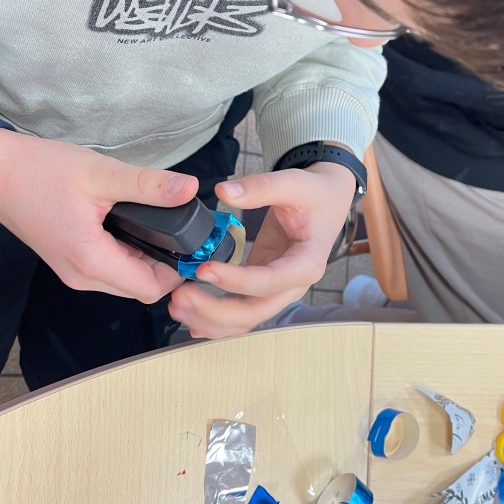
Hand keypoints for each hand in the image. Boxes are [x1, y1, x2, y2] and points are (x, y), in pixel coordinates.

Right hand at [0, 129, 198, 300]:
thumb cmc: (38, 171)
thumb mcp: (100, 174)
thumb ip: (148, 185)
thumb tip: (190, 189)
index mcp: (91, 260)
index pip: (152, 289)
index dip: (180, 271)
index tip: (196, 245)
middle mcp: (82, 276)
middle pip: (141, 289)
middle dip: (167, 268)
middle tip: (186, 234)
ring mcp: (73, 272)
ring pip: (126, 282)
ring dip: (148, 262)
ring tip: (165, 228)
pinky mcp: (69, 262)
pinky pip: (109, 271)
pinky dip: (128, 257)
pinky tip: (137, 228)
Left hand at [168, 161, 355, 337]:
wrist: (326, 202)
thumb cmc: (314, 195)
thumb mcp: (294, 183)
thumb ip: (260, 186)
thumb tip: (223, 191)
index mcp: (306, 263)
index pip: (269, 281)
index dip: (236, 281)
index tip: (204, 270)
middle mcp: (293, 285)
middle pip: (254, 312)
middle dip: (214, 310)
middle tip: (181, 297)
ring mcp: (277, 291)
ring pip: (244, 320)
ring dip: (210, 320)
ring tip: (177, 306)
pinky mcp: (262, 288)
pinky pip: (240, 313)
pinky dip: (215, 319)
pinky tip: (190, 319)